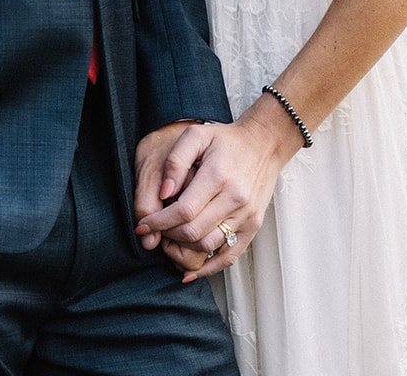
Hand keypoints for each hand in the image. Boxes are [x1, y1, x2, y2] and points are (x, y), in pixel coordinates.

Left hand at [134, 98, 301, 279]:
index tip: (142, 224)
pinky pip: (229, 256)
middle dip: (167, 235)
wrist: (263, 144)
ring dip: (183, 249)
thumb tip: (163, 193)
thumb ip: (176, 161)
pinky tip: (189, 270)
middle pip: (193, 232)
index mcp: (218, 175)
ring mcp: (246, 215)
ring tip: (169, 240)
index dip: (159, 222)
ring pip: (208, 246)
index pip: (183, 211)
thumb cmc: (225, 139)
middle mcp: (235, 199)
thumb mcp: (196, 136)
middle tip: (154, 230)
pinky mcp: (253, 226)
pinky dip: (208, 268)